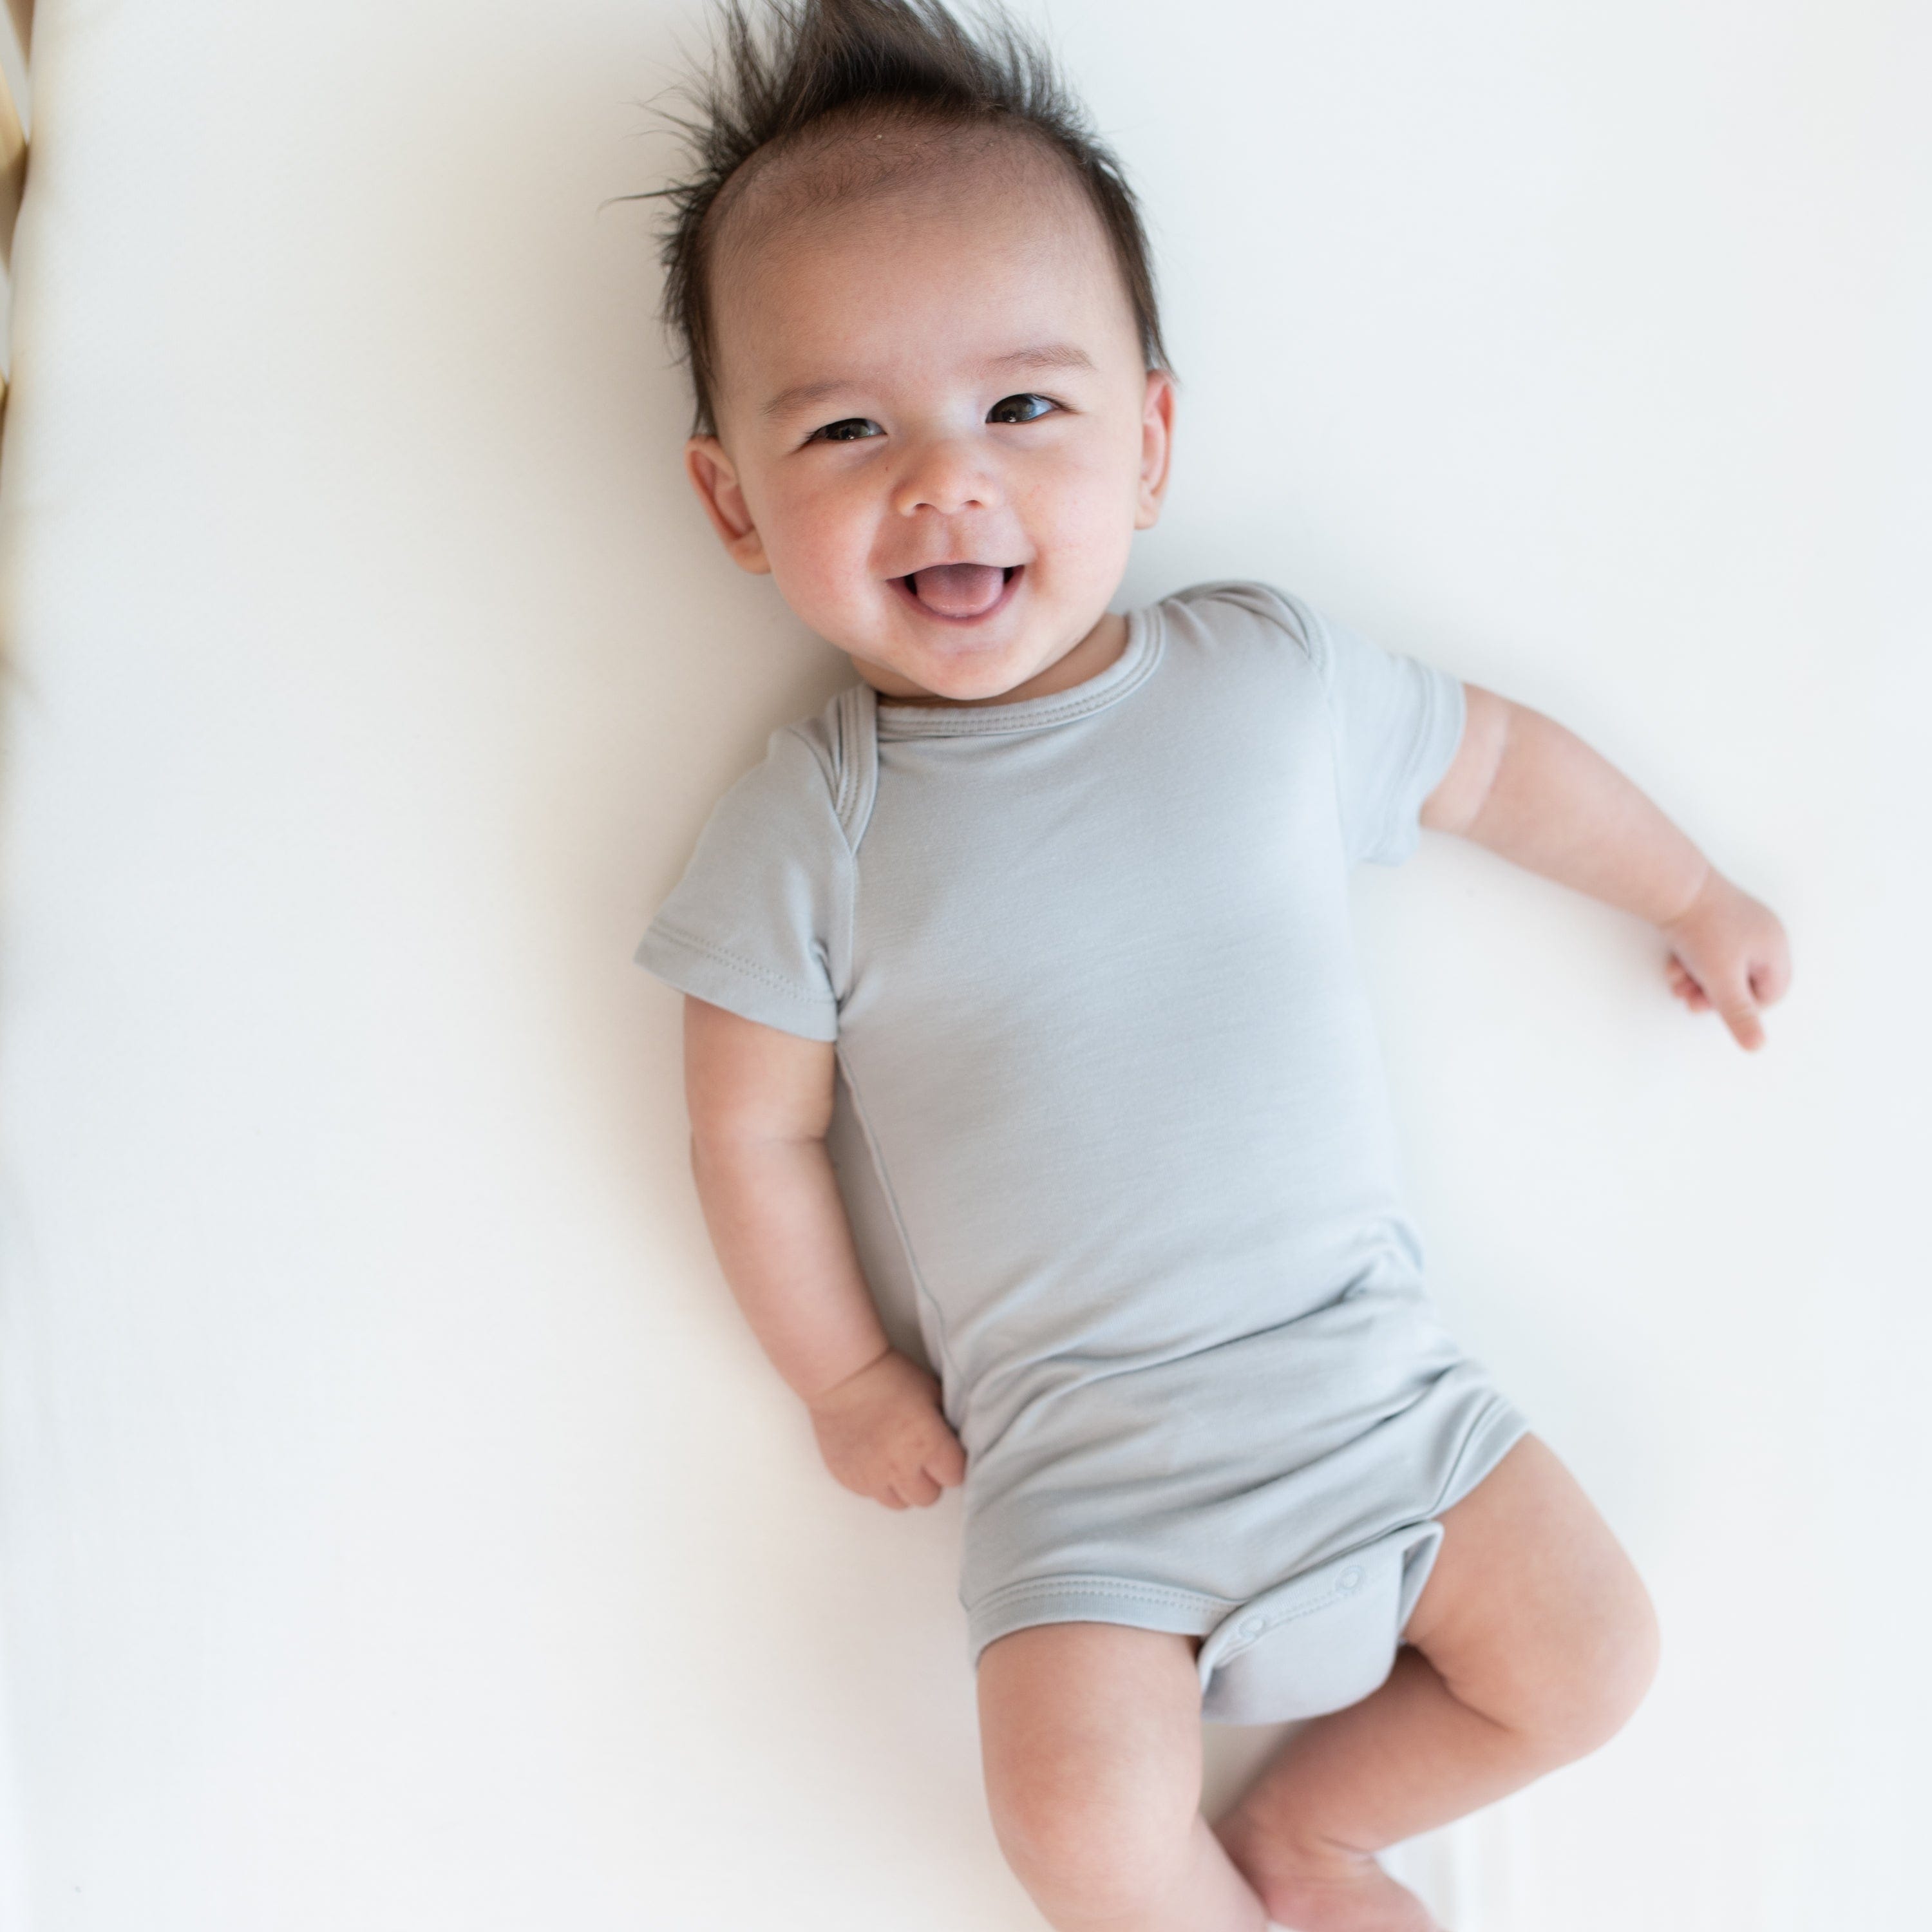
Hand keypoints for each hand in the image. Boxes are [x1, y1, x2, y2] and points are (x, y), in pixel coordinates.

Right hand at [805, 1348, 966, 1509]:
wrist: (841, 1375)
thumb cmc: (889, 1377)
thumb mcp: (931, 1392)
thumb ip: (947, 1424)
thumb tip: (958, 1443)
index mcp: (927, 1443)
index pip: (955, 1477)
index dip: (953, 1464)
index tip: (947, 1453)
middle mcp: (900, 1466)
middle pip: (929, 1497)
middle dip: (930, 1479)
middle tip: (922, 1456)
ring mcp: (872, 1477)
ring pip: (901, 1503)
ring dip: (904, 1486)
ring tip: (898, 1459)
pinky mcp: (849, 1479)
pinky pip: (872, 1495)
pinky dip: (877, 1482)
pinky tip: (875, 1457)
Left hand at [1659, 868, 1791, 1050]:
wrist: (1671, 888)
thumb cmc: (1703, 931)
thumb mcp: (1722, 981)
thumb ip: (1739, 1015)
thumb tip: (1757, 1046)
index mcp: (1775, 947)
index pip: (1771, 994)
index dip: (1743, 1007)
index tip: (1715, 1006)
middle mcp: (1762, 933)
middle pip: (1742, 981)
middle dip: (1713, 994)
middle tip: (1688, 999)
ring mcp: (1737, 923)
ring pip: (1720, 967)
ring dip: (1697, 980)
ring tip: (1676, 981)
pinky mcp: (1711, 917)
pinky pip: (1706, 950)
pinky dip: (1689, 961)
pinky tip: (1672, 965)